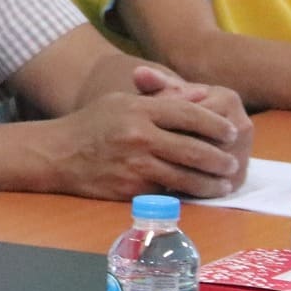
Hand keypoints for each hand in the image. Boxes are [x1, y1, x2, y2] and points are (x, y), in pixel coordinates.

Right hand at [37, 85, 247, 200]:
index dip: (215, 125)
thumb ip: (162, 99)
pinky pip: (165, 191)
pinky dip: (183, 193)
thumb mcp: (123, 101)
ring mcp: (135, 165)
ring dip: (209, 183)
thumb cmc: (93, 123)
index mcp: (140, 109)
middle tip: (232, 164)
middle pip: (194, 148)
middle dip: (219, 159)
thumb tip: (202, 97)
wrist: (57, 154)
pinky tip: (195, 193)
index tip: (231, 132)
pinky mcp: (130, 189)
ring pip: (185, 176)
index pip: (189, 114)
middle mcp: (139, 136)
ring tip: (223, 184)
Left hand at [131, 64, 253, 182]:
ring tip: (152, 169)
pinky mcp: (238, 179)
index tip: (145, 126)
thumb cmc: (175, 110)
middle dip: (175, 146)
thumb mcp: (166, 96)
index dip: (168, 121)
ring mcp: (243, 154)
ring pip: (209, 165)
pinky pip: (213, 185)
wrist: (192, 134)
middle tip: (146, 152)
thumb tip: (139, 73)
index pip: (197, 112)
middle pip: (206, 140)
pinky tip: (165, 186)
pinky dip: (190, 186)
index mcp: (228, 99)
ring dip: (182, 169)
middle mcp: (242, 125)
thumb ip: (154, 84)